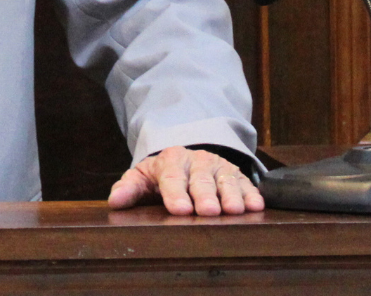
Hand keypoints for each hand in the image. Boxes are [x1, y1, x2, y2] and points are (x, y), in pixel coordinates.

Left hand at [107, 146, 263, 216]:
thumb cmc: (162, 174)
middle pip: (201, 181)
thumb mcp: (143, 177)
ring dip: (231, 196)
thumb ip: (128, 188)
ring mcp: (219, 167)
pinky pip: (246, 183)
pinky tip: (256, 205)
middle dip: (204, 196)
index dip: (176, 194)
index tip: (179, 210)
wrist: (187, 158)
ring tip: (234, 210)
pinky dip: (251, 194)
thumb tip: (114, 202)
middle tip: (208, 211)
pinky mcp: (236, 174)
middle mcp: (197, 161)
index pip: (172, 178)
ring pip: (225, 181)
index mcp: (171, 161)